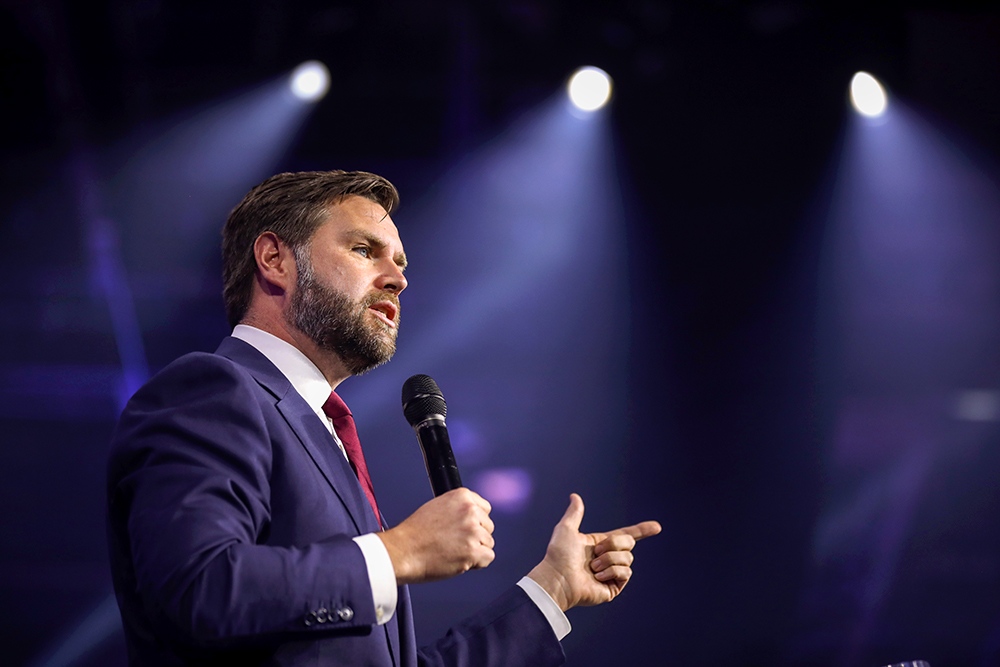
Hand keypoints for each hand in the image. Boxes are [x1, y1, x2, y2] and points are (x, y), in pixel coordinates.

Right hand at [378, 488, 494, 584]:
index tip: (465, 528)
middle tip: (455, 542)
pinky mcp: (472, 551)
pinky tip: (460, 561)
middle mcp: (470, 511)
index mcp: (462, 496)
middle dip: (476, 537)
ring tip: (454, 551)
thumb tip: (476, 517)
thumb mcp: (438, 507)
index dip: (476, 521)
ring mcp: (472, 531)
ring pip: (488, 543)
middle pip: (488, 526)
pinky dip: (477, 563)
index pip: (485, 508)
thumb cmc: (415, 533)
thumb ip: (459, 508)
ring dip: (475, 550)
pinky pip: (488, 557)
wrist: (403, 550)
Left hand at [527, 493, 660, 610]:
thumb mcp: (566, 529)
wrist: (557, 579)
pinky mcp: (614, 587)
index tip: (656, 527)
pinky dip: (611, 571)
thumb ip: (574, 513)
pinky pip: (626, 572)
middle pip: (628, 542)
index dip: (641, 530)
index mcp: (599, 544)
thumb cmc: (558, 555)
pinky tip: (597, 577)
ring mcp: (611, 573)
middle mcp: (607, 558)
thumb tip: (575, 496)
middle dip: (614, 543)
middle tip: (595, 552)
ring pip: (628, 558)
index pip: (625, 535)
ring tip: (592, 568)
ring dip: (609, 559)